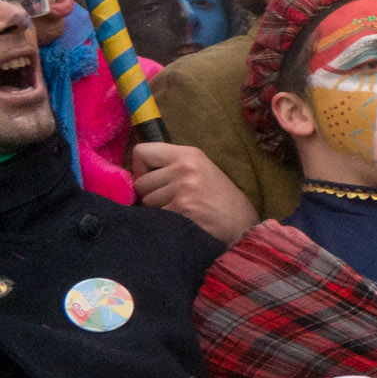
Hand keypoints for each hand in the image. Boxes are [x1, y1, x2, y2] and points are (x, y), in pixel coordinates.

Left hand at [130, 143, 259, 242]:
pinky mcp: (181, 210)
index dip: (141, 168)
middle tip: (173, 200)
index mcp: (190, 154)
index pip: (142, 151)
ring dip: (157, 210)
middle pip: (140, 181)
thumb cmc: (221, 200)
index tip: (155, 180)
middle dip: (151, 194)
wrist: (242, 227)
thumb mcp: (201, 171)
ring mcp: (183, 190)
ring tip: (181, 211)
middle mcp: (185, 168)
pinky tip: (181, 222)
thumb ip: (171, 167)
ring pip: (146, 201)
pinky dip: (163, 223)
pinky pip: (154, 217)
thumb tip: (133, 175)